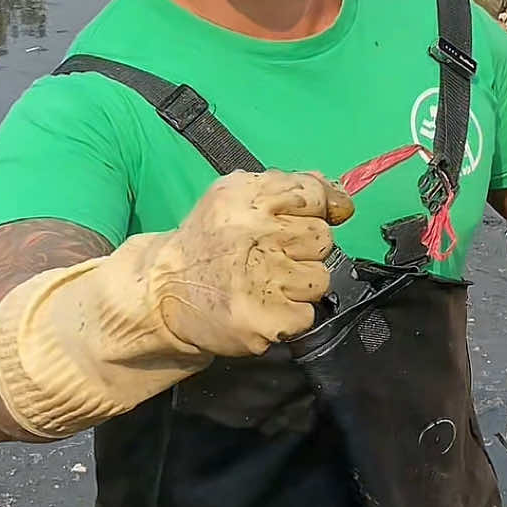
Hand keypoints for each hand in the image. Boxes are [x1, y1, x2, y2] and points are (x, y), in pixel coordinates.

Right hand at [153, 170, 353, 356]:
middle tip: (270, 257)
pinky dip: (289, 316)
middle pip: (322, 238)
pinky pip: (307, 315)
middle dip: (303, 250)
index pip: (314, 195)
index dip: (315, 209)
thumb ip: (290, 187)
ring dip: (298, 285)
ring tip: (265, 284)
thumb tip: (343, 200)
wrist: (164, 291)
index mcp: (250, 197)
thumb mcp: (237, 197)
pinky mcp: (268, 319)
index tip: (298, 221)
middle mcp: (257, 234)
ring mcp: (263, 280)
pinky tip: (263, 307)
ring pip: (319, 279)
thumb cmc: (209, 241)